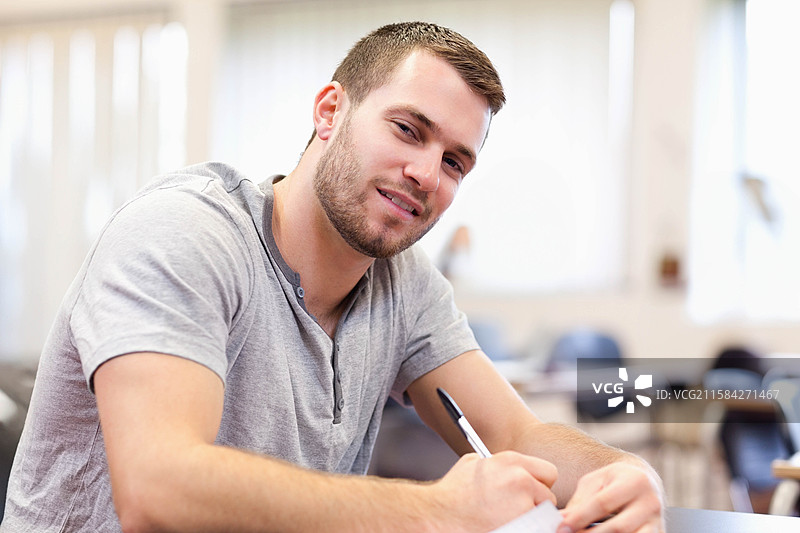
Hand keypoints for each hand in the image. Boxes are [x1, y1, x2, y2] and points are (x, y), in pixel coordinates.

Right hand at [430, 451, 557, 531]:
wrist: (438, 517)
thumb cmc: (450, 495)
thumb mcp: (470, 464)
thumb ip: (492, 462)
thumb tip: (497, 464)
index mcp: (511, 462)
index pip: (548, 472)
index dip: (538, 485)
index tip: (529, 494)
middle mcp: (521, 480)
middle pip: (549, 497)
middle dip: (536, 505)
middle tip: (518, 512)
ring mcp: (523, 506)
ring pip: (544, 519)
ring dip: (531, 521)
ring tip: (508, 522)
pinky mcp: (522, 527)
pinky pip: (535, 531)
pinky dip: (526, 530)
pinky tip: (507, 528)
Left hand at [558, 462, 663, 532]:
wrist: (644, 483)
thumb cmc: (616, 481)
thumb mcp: (596, 481)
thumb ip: (580, 501)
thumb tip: (562, 520)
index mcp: (635, 481)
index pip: (603, 503)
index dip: (580, 517)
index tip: (562, 527)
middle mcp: (651, 502)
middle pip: (619, 528)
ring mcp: (657, 522)